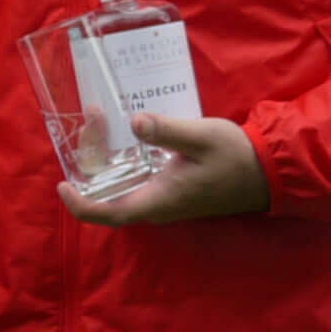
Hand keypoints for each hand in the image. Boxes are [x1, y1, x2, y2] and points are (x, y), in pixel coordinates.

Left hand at [61, 112, 270, 224]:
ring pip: (122, 183)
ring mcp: (164, 198)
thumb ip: (167, 131)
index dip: (80, 205)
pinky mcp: (172, 188)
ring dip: (106, 155)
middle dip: (92, 159)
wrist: (268, 171)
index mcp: (159, 200)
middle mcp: (156, 205)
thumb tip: (134, 123)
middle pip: (108, 193)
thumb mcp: (201, 137)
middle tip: (91, 121)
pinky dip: (124, 157)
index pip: (108, 214)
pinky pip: (136, 178)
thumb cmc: (235, 157)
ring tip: (101, 117)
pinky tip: (123, 131)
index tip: (62, 185)